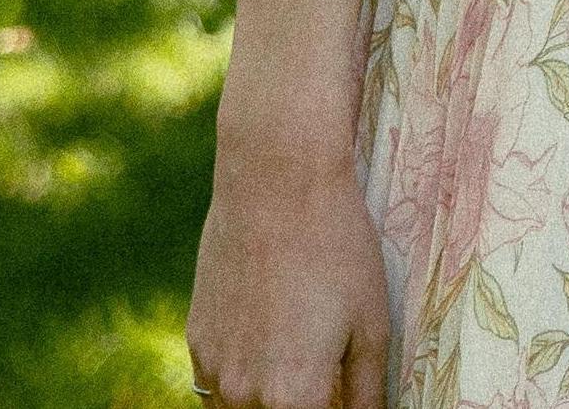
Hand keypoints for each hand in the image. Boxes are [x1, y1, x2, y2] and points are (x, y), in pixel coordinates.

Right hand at [187, 133, 391, 408]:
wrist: (278, 183)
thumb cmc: (337, 249)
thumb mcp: (372, 324)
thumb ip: (368, 392)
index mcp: (294, 400)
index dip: (332, 407)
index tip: (341, 392)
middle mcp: (246, 396)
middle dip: (302, 403)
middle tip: (323, 359)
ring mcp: (214, 370)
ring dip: (269, 398)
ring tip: (299, 346)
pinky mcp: (196, 341)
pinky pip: (217, 382)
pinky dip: (243, 374)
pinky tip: (270, 331)